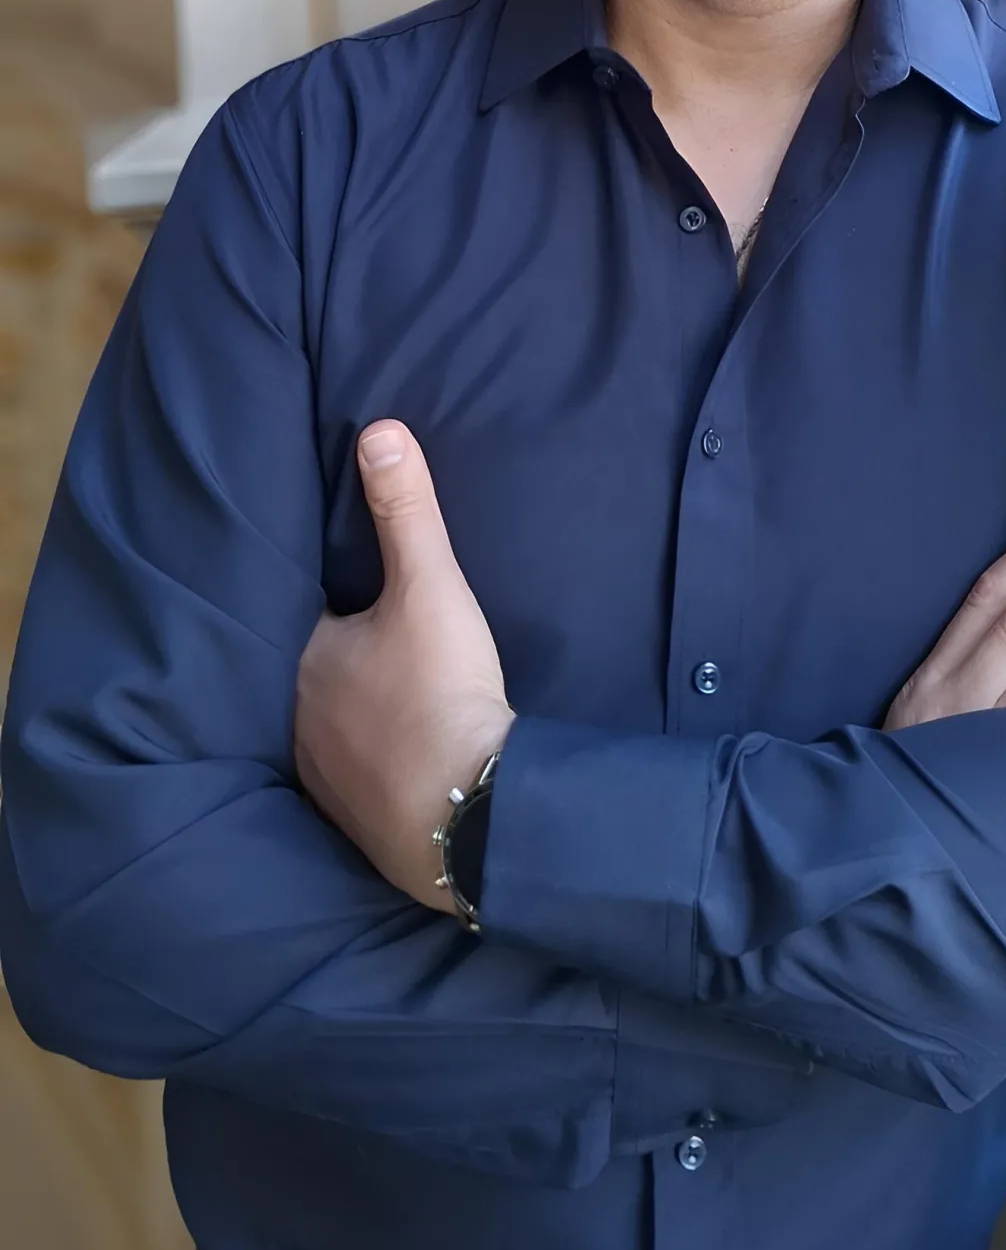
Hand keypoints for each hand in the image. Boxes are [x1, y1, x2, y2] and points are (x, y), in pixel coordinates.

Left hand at [295, 420, 514, 907]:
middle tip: (367, 637)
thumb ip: (406, 512)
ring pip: (323, 725)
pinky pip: (346, 772)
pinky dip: (364, 758)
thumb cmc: (440, 691)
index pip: (296, 613)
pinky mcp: (350, 817)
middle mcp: (293, 718)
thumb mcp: (431, 588)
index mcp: (303, 659)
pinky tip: (391, 753)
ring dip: (345, 710)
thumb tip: (378, 432)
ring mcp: (318, 775)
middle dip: (332, 654)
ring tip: (377, 692)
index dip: (322, 598)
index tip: (344, 586)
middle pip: (307, 670)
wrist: (467, 812)